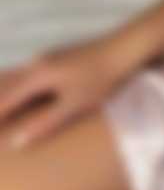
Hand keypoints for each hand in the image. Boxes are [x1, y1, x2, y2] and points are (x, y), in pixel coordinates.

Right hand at [0, 35, 134, 150]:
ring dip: (7, 89)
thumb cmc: (101, 78)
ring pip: (20, 76)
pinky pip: (31, 71)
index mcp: (38, 75)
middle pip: (8, 84)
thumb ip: (46, 123)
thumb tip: (16, 142)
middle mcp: (38, 63)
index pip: (6, 99)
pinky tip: (25, 89)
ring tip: (2, 102)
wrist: (125, 47)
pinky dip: (21, 83)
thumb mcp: (74, 105)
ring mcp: (49, 56)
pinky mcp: (60, 55)